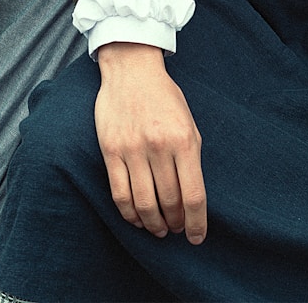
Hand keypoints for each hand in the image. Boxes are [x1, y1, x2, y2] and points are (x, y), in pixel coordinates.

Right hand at [95, 43, 205, 244]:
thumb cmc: (165, 98)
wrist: (132, 69)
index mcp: (183, 139)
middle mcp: (158, 146)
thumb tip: (191, 200)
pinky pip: (119, 194)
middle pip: (169, 203)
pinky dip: (130, 214)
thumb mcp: (189, 123)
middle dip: (176, 223)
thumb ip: (191, 159)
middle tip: (176, 228)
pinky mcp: (110, 150)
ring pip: (144, 204)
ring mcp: (132, 149)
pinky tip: (138, 218)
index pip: (193, 195)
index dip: (196, 224)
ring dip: (154, 224)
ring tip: (159, 228)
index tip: (196, 238)